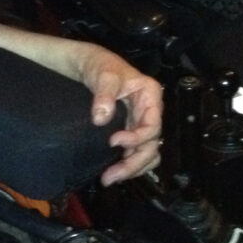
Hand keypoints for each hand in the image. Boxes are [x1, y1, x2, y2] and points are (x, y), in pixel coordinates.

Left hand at [0, 19, 163, 184]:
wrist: (89, 65)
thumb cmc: (100, 65)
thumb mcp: (103, 75)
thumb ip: (104, 95)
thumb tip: (101, 118)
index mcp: (150, 96)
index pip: (153, 125)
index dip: (137, 139)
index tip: (114, 141)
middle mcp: (150, 111)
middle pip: (151, 145)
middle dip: (133, 163)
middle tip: (111, 175)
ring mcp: (140, 122)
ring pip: (146, 153)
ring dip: (131, 168)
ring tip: (110, 178)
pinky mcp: (130, 130)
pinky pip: (136, 152)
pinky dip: (128, 163)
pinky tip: (112, 170)